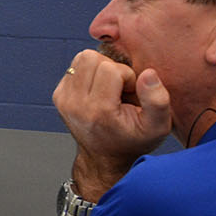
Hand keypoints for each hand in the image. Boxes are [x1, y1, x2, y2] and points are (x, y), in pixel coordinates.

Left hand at [54, 49, 170, 197]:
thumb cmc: (132, 141)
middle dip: (112, 68)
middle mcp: (74, 104)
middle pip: (91, 58)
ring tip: (110, 89)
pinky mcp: (58, 95)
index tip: (131, 94)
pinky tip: (99, 91)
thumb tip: (148, 73)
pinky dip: (89, 73)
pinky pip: (75, 66)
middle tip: (120, 90)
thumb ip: (158, 100)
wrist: (105, 158)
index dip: (127, 76)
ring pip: (82, 58)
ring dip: (100, 68)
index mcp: (98, 110)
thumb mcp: (157, 127)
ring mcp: (63, 99)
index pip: (110, 68)